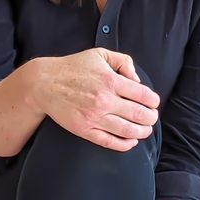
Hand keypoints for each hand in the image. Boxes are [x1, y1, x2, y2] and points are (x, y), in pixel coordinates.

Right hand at [37, 48, 159, 151]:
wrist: (45, 83)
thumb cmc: (73, 67)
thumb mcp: (100, 54)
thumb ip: (123, 62)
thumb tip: (137, 79)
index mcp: (110, 80)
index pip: (144, 95)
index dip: (154, 101)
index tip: (153, 103)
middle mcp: (104, 100)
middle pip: (139, 115)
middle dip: (151, 118)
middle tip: (152, 117)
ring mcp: (94, 117)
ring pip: (128, 131)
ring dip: (142, 132)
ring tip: (145, 130)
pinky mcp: (84, 129)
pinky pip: (110, 142)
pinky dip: (125, 144)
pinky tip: (131, 141)